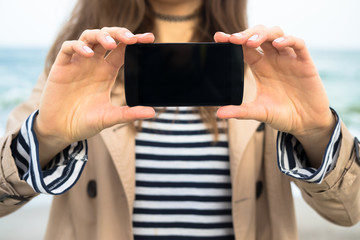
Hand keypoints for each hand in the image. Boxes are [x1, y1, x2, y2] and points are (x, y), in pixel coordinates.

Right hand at [35, 28, 155, 163]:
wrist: (61, 131)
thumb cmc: (86, 122)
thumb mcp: (110, 117)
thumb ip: (129, 113)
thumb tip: (152, 112)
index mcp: (107, 72)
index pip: (122, 50)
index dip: (134, 41)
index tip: (149, 38)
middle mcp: (93, 64)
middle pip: (107, 37)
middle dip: (119, 33)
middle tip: (131, 38)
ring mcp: (77, 63)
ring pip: (89, 37)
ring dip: (101, 36)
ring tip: (111, 44)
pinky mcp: (61, 66)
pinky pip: (68, 48)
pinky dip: (78, 46)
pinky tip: (89, 54)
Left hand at [214, 26, 335, 165]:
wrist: (306, 124)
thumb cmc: (282, 115)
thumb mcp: (259, 113)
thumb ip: (240, 111)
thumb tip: (219, 114)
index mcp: (260, 67)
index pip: (244, 47)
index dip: (232, 40)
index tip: (219, 37)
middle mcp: (273, 59)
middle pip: (258, 35)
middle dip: (245, 33)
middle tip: (233, 39)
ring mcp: (289, 59)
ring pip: (276, 34)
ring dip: (263, 34)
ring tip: (250, 42)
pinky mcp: (305, 63)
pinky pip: (298, 44)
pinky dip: (288, 40)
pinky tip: (277, 45)